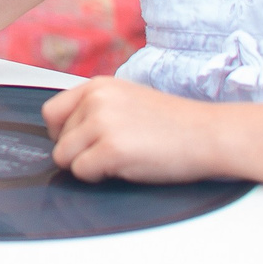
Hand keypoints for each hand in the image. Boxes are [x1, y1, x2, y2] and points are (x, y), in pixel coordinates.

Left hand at [44, 77, 228, 182]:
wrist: (210, 134)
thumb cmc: (176, 124)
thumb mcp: (128, 100)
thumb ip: (97, 109)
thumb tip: (68, 133)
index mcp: (98, 85)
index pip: (52, 112)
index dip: (64, 133)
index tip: (82, 142)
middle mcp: (96, 99)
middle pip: (57, 139)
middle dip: (79, 152)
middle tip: (112, 152)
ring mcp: (102, 123)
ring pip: (65, 157)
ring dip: (88, 165)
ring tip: (120, 159)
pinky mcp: (111, 149)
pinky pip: (81, 173)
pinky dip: (98, 177)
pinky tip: (125, 167)